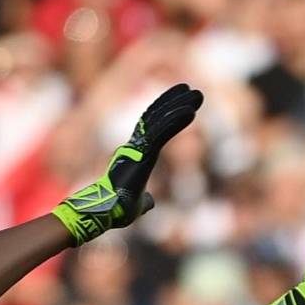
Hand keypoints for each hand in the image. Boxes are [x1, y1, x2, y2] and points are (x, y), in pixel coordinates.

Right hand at [51, 83, 202, 245]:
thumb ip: (145, 200)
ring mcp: (138, 147)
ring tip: (198, 94)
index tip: (182, 102)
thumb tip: (150, 202)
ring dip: (180, 105)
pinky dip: (176, 120)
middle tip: (193, 90)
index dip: (165, 111)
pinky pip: (162, 132)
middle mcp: (135, 146)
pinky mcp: (142, 153)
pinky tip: (191, 111)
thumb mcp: (137, 205)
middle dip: (175, 101)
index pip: (151, 127)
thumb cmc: (118, 210)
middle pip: (156, 116)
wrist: (107, 214)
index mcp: (135, 154)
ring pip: (160, 120)